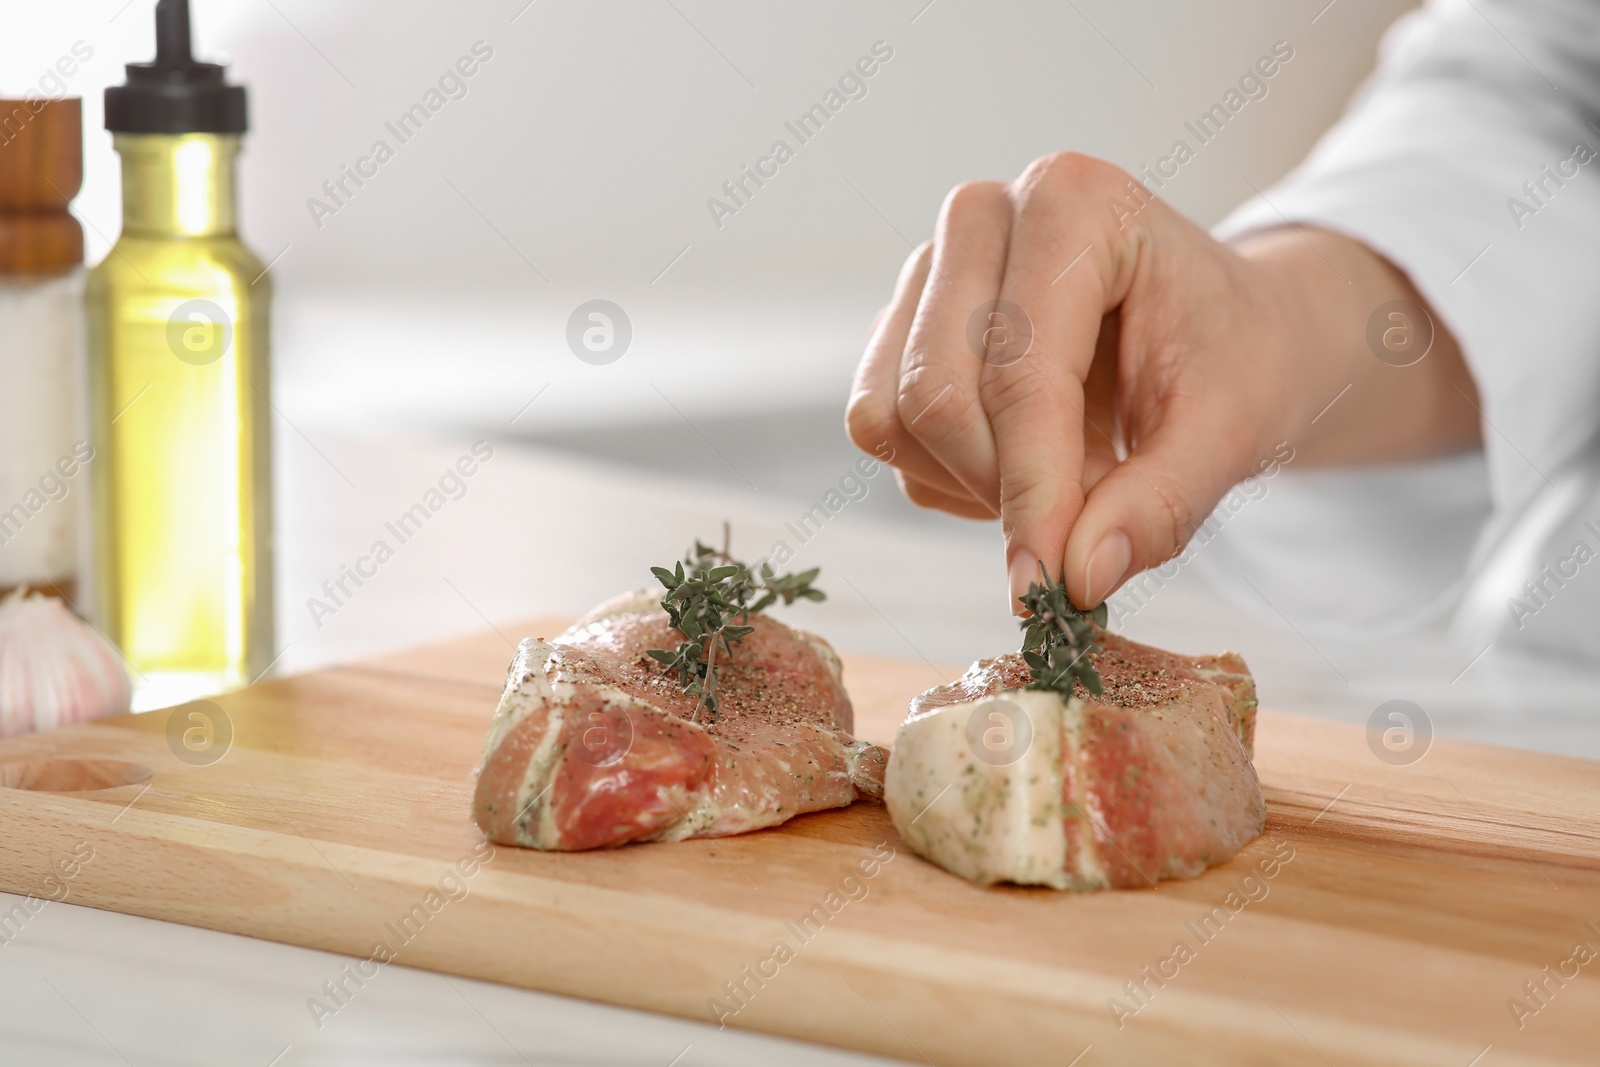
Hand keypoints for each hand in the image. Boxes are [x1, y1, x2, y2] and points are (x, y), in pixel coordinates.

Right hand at [845, 152, 1478, 610]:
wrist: (1228, 331)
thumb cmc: (1238, 359)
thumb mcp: (1234, 432)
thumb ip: (1160, 505)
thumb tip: (1077, 579)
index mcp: (1075, 203)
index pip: (1020, 372)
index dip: (1033, 490)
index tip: (1051, 585)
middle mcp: (983, 215)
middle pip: (933, 394)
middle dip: (1001, 489)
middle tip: (1079, 531)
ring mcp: (931, 265)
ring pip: (892, 415)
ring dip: (972, 483)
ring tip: (1067, 476)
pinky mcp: (903, 320)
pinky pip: (885, 430)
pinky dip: (949, 474)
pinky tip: (1025, 461)